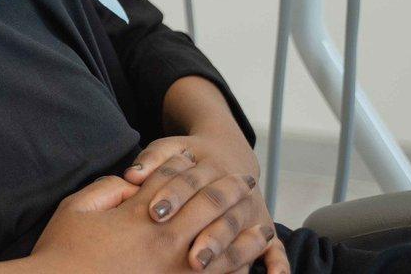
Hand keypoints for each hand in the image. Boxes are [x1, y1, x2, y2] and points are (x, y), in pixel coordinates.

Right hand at [26, 169, 271, 273]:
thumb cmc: (63, 250)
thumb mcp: (76, 209)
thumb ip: (106, 190)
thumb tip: (132, 183)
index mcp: (139, 215)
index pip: (172, 181)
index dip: (186, 165)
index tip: (198, 158)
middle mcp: (164, 240)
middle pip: (207, 207)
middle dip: (228, 191)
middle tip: (245, 181)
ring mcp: (176, 271)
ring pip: (224, 247)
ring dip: (245, 232)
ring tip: (262, 225)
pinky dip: (238, 270)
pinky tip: (248, 265)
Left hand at [125, 135, 287, 272]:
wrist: (227, 153)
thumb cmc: (188, 157)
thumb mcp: (169, 148)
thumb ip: (152, 160)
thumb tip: (132, 175)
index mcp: (210, 166)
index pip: (190, 181)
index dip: (173, 196)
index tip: (155, 213)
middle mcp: (236, 188)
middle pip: (220, 210)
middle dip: (206, 234)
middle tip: (190, 257)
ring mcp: (252, 209)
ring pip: (241, 229)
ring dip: (227, 250)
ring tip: (204, 266)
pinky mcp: (264, 228)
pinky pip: (275, 248)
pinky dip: (277, 263)